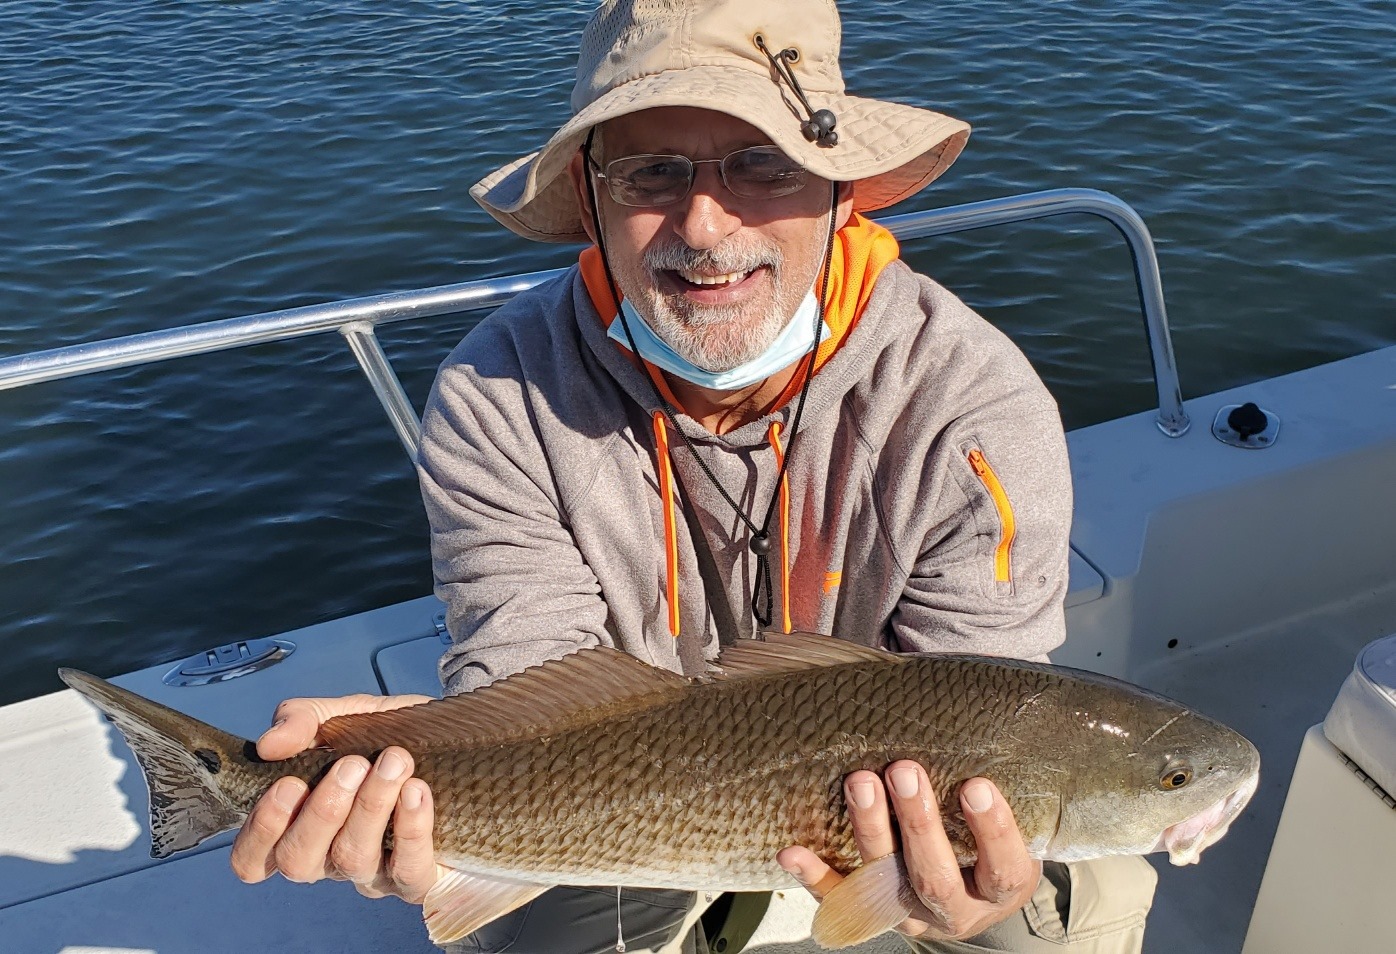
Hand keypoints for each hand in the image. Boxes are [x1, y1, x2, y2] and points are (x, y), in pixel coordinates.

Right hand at [229, 693, 444, 902]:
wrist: (457, 742)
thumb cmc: (390, 736)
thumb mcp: (346, 715)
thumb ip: (303, 720)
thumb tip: (270, 744)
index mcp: (300, 826)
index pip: (253, 859)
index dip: (262, 831)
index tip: (289, 784)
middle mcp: (330, 857)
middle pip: (299, 862)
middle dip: (322, 811)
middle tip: (353, 764)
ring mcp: (373, 873)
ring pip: (352, 860)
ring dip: (371, 807)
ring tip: (394, 762)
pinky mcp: (419, 879)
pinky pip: (408, 870)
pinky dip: (411, 829)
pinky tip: (417, 792)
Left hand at [777, 762, 1040, 941]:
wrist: (969, 895)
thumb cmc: (988, 843)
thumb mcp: (1013, 822)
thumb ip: (992, 785)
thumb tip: (968, 718)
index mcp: (999, 889)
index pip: (1001, 867)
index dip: (992, 831)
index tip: (977, 785)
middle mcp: (955, 910)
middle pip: (936, 878)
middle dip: (918, 823)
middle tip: (905, 772)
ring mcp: (909, 915)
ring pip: (885, 884)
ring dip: (870, 831)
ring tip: (860, 783)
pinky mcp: (870, 913)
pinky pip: (838, 899)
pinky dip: (813, 876)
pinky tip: (792, 851)